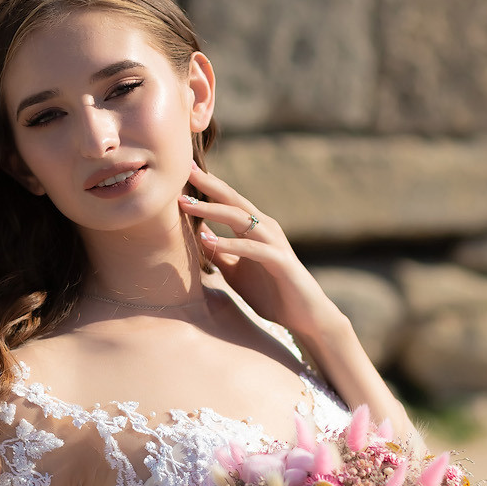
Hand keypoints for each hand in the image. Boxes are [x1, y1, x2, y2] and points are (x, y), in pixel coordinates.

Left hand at [179, 161, 340, 341]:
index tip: (183, 171)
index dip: (207, 185)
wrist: (303, 316)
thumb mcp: (235, 270)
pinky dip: (229, 243)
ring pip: (241, 218)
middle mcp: (265, 228)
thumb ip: (219, 252)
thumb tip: (196, 236)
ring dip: (213, 210)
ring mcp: (274, 243)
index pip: (227, 200)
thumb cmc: (269, 292)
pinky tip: (208, 240)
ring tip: (187, 204)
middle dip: (209, 185)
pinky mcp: (281, 261)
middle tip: (186, 169)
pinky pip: (251, 248)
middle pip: (234, 200)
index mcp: (254, 228)